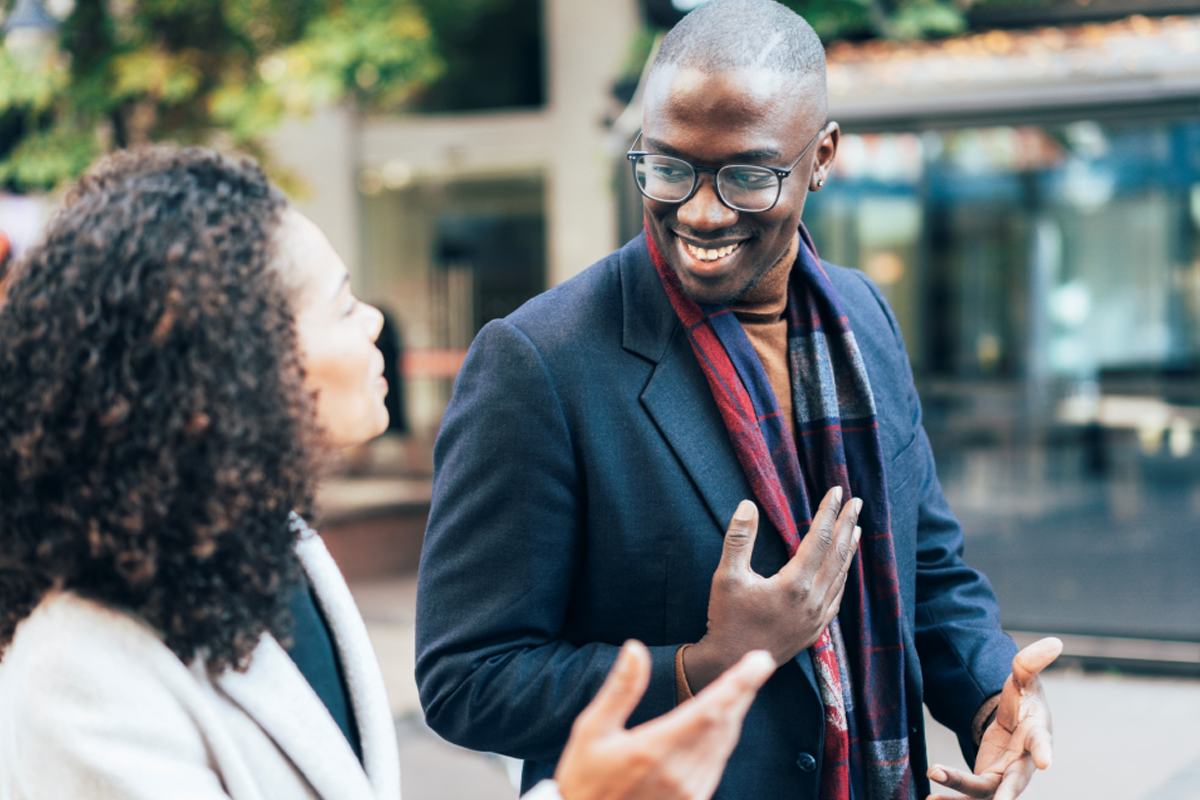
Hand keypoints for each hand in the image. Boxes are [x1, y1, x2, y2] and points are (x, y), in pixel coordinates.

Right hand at [555, 640, 774, 799]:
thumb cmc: (583, 779)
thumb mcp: (591, 731)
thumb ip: (620, 690)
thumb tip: (634, 648)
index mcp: (654, 749)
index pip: (710, 709)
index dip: (740, 683)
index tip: (761, 660)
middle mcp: (678, 773)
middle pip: (725, 724)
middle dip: (744, 691)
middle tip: (758, 663)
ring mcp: (688, 793)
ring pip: (724, 745)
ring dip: (736, 714)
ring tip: (743, 687)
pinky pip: (716, 766)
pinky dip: (724, 740)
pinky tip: (723, 725)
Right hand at [683, 488, 860, 691]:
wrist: (733, 663)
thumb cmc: (727, 619)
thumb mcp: (726, 577)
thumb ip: (738, 539)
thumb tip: (747, 505)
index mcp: (794, 584)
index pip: (819, 538)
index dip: (829, 512)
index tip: (836, 491)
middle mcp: (812, 600)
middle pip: (837, 554)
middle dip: (847, 525)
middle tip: (856, 502)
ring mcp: (817, 617)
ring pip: (841, 575)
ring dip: (849, 549)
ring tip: (855, 528)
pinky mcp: (816, 629)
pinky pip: (838, 596)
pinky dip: (843, 575)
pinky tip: (843, 567)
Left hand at [927, 637, 1062, 799]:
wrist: (1015, 724)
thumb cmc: (1024, 702)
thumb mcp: (1024, 679)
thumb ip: (1031, 662)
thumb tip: (1055, 641)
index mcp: (1037, 735)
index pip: (1042, 742)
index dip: (1045, 751)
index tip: (1046, 762)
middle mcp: (1023, 763)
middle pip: (1015, 781)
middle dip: (1006, 793)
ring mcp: (1005, 777)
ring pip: (986, 794)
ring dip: (960, 793)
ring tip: (933, 791)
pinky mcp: (986, 783)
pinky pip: (970, 797)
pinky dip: (952, 799)